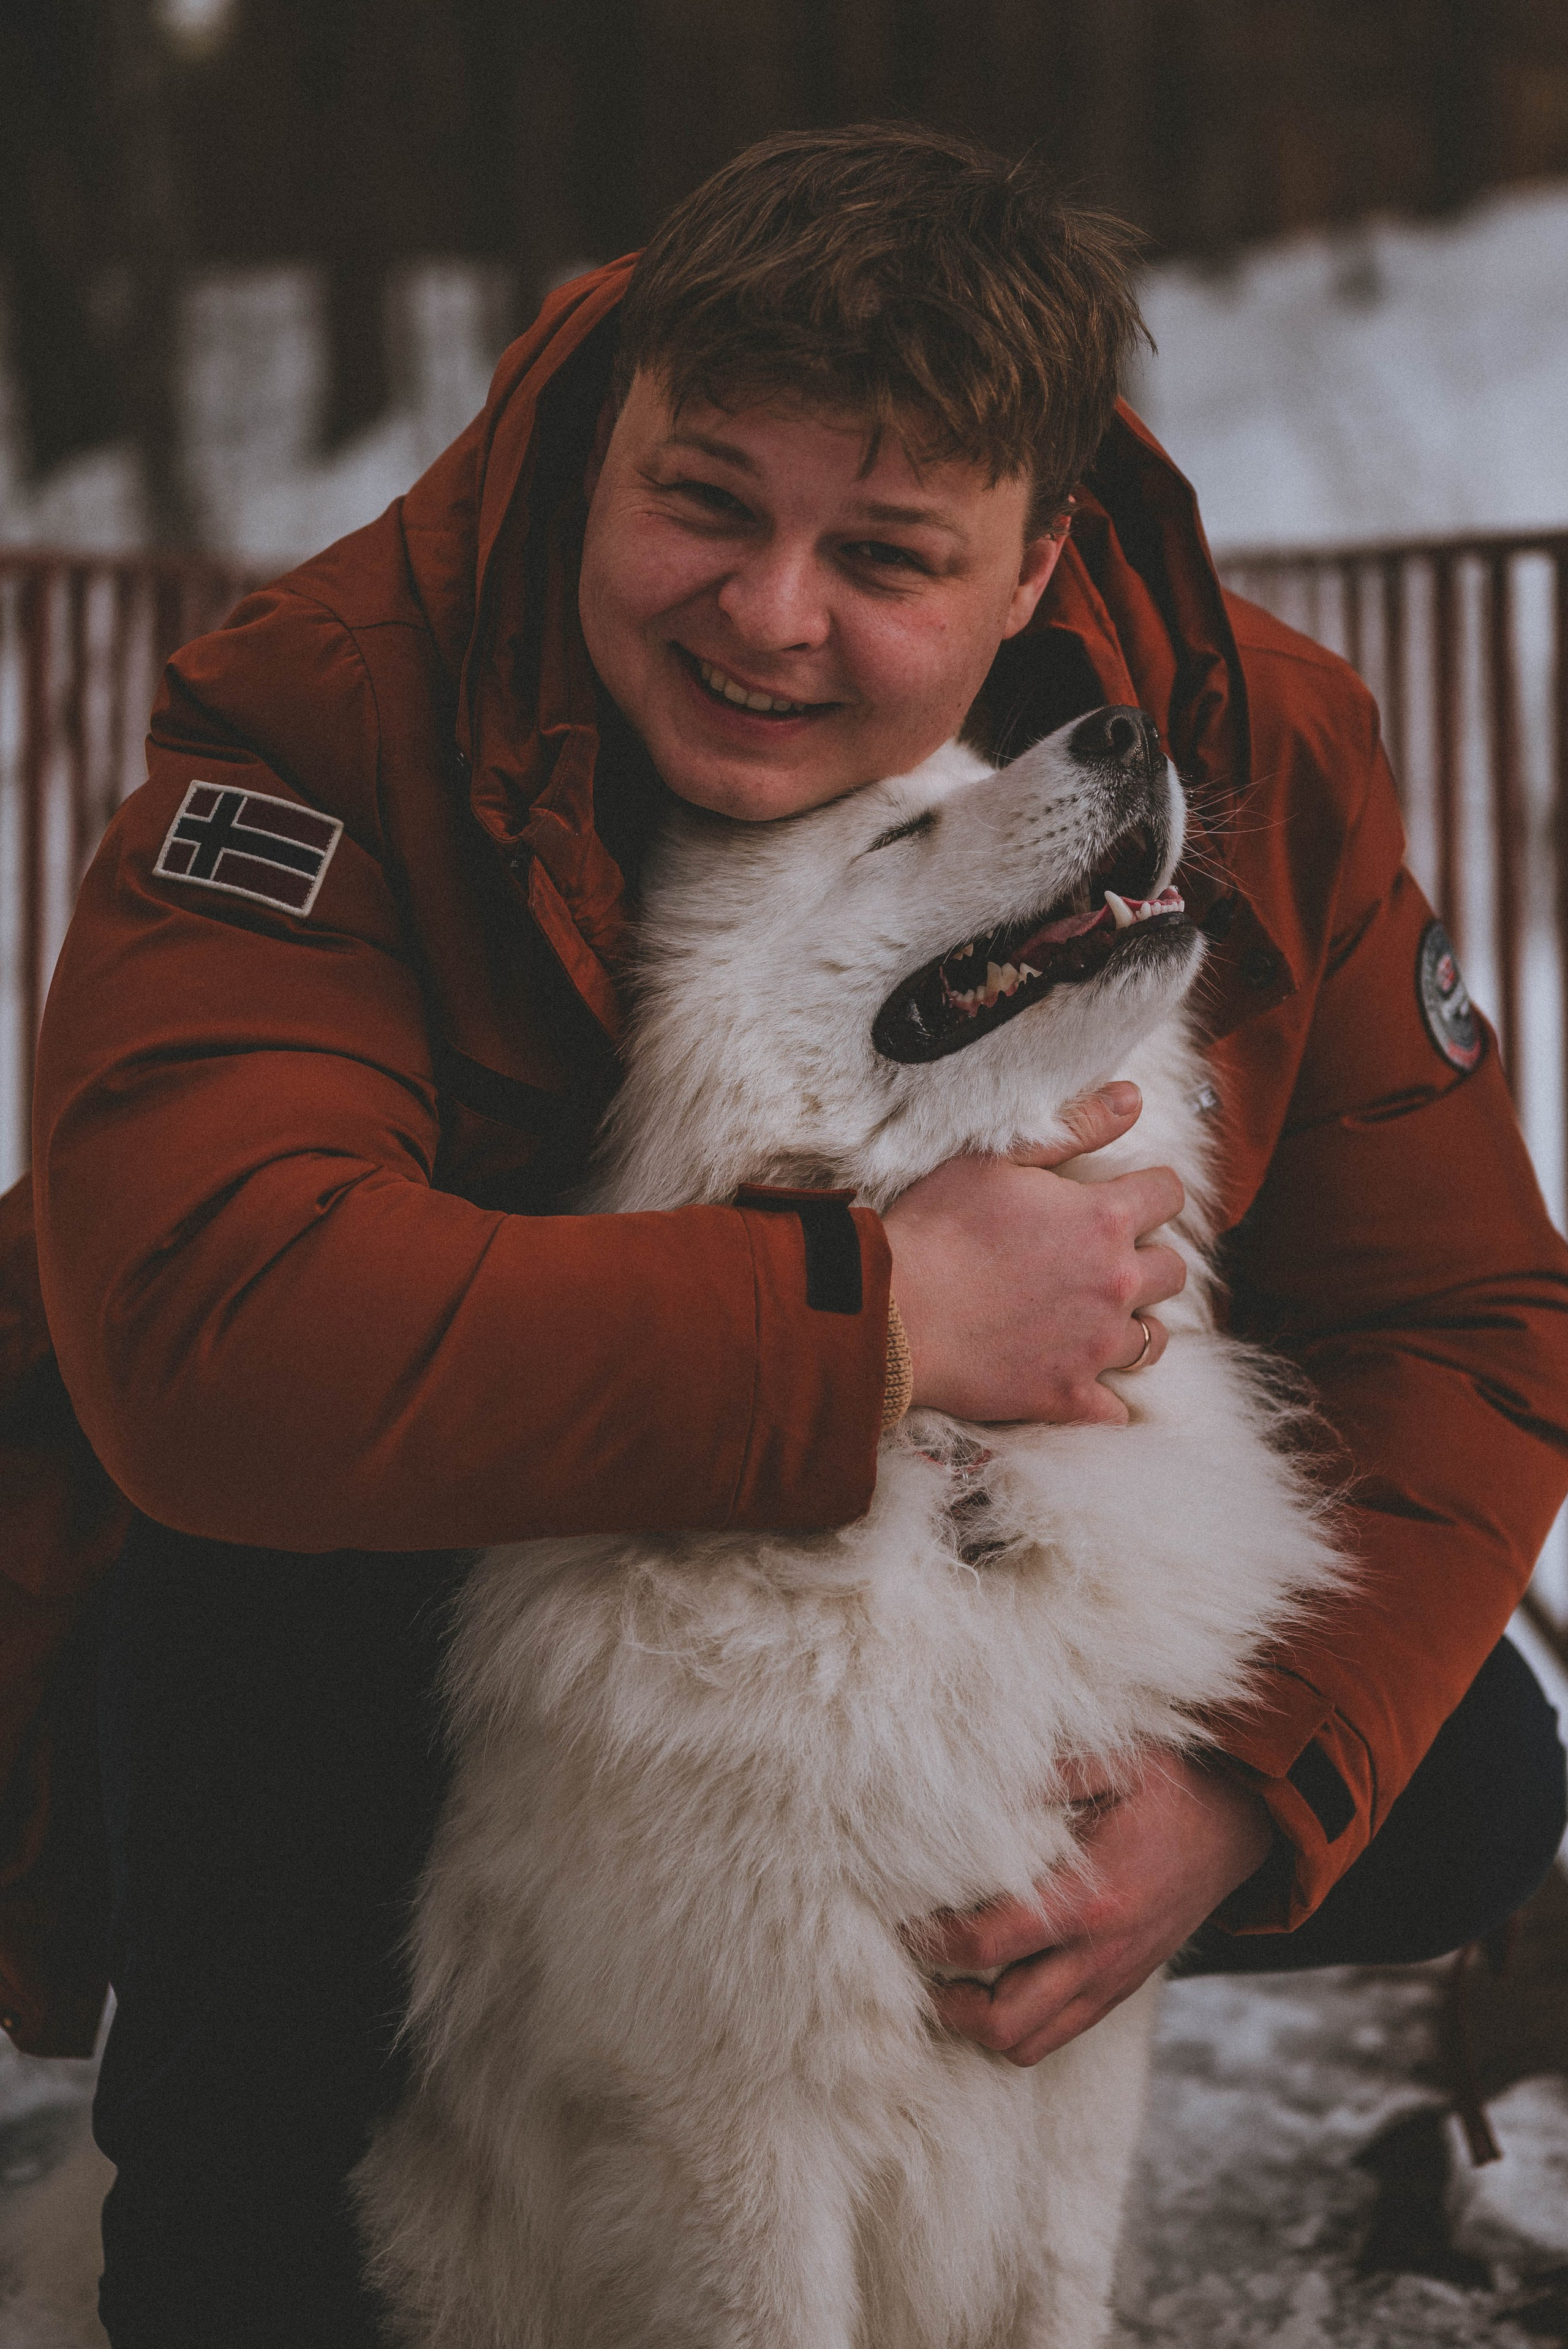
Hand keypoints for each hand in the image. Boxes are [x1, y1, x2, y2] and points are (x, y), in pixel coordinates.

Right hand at [882, 1083, 1185, 1424]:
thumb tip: (1134, 1098)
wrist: (892, 1313)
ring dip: (1133, 1323)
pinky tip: (1082, 1381)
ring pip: (1154, 1339)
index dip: (1150, 1191)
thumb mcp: (996, 1157)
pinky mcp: (1068, 1396)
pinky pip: (1116, 1410)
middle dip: (1147, 1258)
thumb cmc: (935, 1228)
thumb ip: (1075, 1126)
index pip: (1169, 1194)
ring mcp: (1095, 1347)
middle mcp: (1115, 1284)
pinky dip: (1105, 1399)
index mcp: (1103, 1219)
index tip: (1126, 1198)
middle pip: (1173, 1270)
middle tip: (1105, 1258)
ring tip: (1098, 1317)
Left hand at [913, 1753, 1274, 2065]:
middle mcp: (1100, 1955)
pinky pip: (1060, 2032)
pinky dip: (1020, 2024)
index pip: (990, 1946)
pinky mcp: (1121, 1987)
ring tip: (952, 1982)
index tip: (905, 1921)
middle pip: (1004, 2025)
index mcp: (1091, 1901)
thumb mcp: (1119, 1762)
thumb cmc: (1172, 1789)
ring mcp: (1113, 1979)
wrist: (1240, 1828)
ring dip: (983, 2025)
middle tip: (921, 1968)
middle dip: (949, 2007)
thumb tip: (983, 1786)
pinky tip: (997, 1982)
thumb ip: (1053, 1774)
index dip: (935, 1943)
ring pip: (1031, 2044)